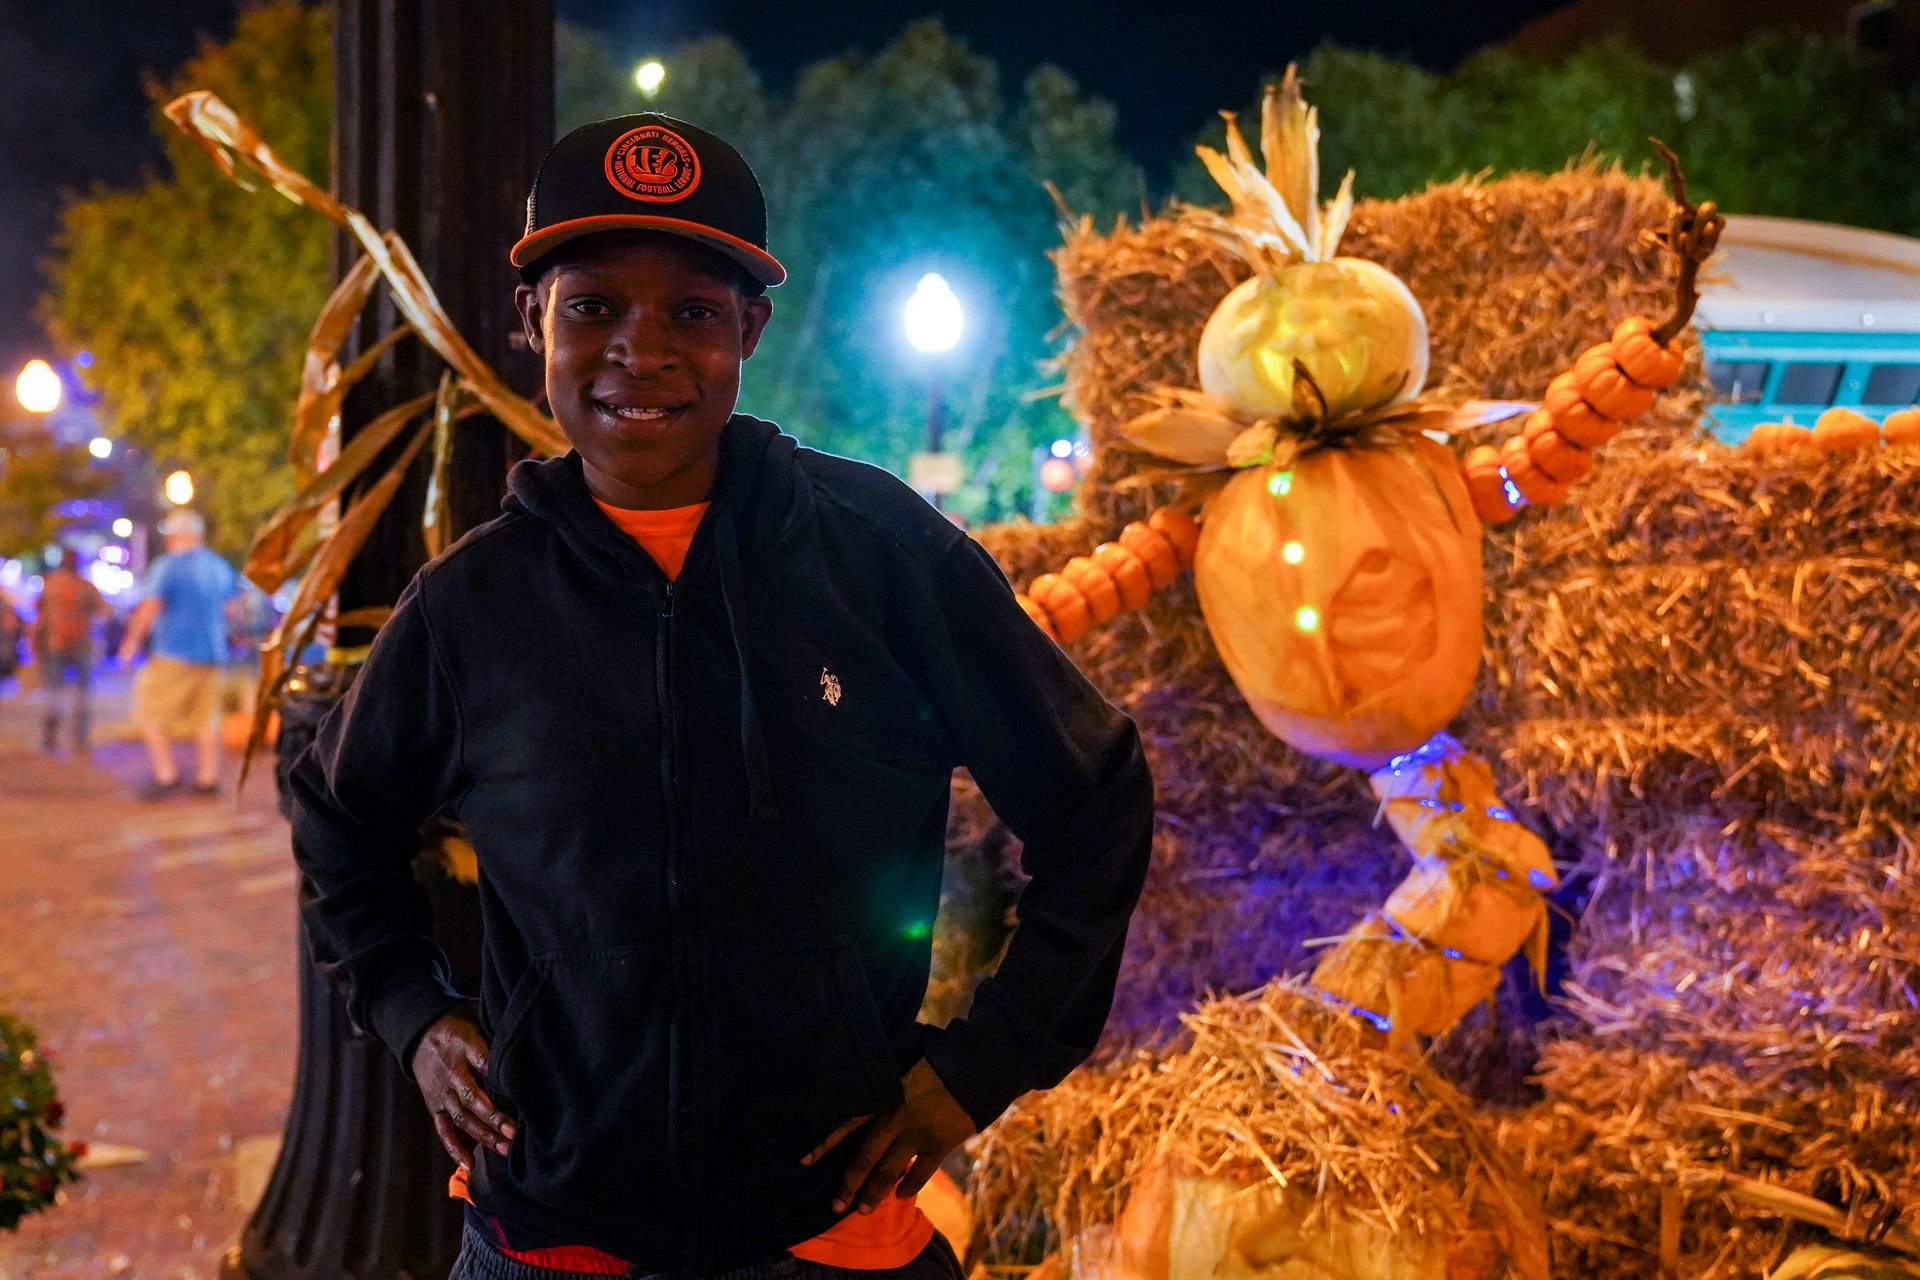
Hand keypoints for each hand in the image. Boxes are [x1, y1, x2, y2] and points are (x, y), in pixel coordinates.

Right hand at [410, 1009, 515, 1169]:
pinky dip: (454, 1149)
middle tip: (514, 1132)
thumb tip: (519, 1051)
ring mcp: (441, 1094)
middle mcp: (451, 1075)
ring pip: (461, 1118)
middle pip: (472, 1098)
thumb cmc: (458, 1032)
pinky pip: (443, 1130)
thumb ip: (492, 1041)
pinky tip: (469, 1166)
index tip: (515, 1091)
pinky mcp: (435, 1108)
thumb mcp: (475, 1025)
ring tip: (504, 1149)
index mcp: (463, 1049)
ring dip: (482, 1135)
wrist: (421, 1035)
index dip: (496, 1076)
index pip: (482, 1063)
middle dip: (493, 1117)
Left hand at [803, 1058, 975, 1214]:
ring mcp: (917, 1134)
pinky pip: (919, 1174)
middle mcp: (895, 1118)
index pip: (844, 1123)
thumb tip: (860, 1105)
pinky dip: (908, 1187)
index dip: (823, 1144)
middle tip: (835, 1206)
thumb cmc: (935, 1064)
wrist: (974, 1068)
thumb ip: (882, 1091)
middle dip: (847, 1185)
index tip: (802, 1162)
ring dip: (873, 1194)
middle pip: (863, 1159)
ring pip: (888, 1173)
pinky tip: (900, 1195)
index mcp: (882, 1097)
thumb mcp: (901, 1072)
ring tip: (862, 1210)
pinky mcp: (939, 1145)